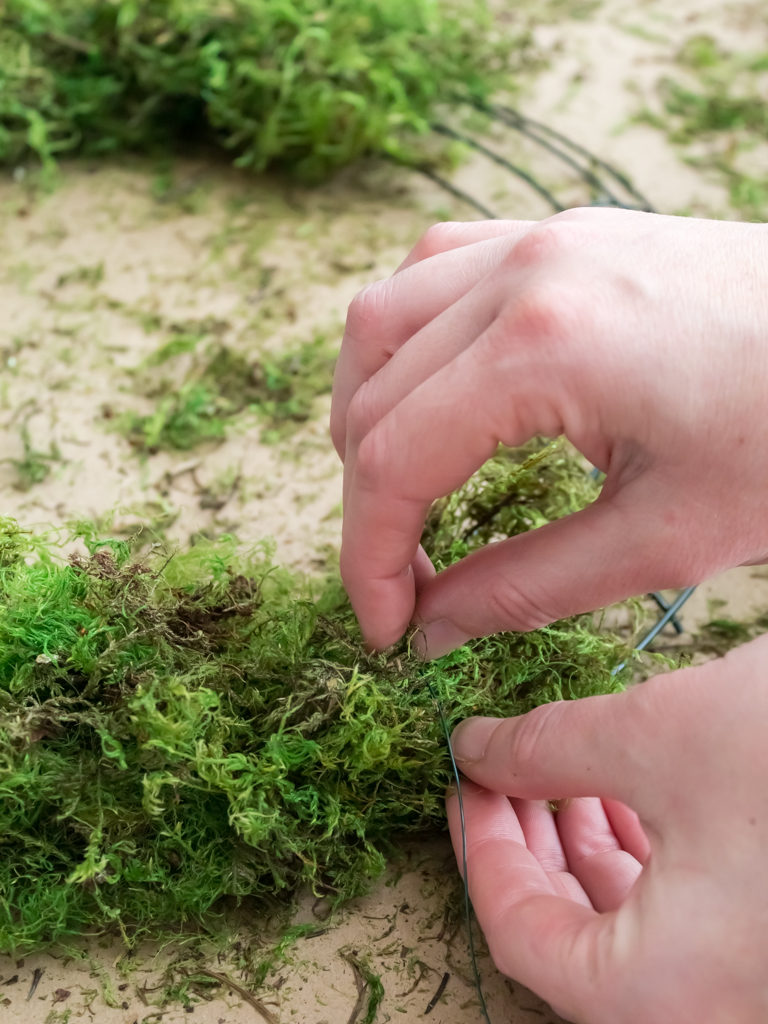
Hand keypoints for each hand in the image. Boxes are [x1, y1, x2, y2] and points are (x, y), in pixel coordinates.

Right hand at [331, 210, 767, 653]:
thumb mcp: (665, 538)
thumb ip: (525, 587)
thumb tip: (431, 629)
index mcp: (545, 346)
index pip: (394, 460)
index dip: (369, 557)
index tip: (386, 628)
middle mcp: (524, 271)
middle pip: (373, 393)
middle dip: (367, 502)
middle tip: (401, 579)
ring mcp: (542, 239)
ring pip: (383, 318)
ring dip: (368, 412)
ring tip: (394, 491)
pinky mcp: (564, 236)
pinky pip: (437, 270)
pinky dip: (408, 342)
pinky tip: (432, 391)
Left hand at [446, 636, 767, 1023]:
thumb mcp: (657, 737)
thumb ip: (547, 748)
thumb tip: (475, 748)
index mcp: (661, 992)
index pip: (521, 933)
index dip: (479, 849)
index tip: (464, 782)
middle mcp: (704, 1006)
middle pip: (573, 934)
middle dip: (530, 842)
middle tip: (505, 770)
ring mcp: (744, 977)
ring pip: (632, 925)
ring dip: (583, 844)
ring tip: (559, 770)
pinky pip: (687, 914)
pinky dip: (646, 853)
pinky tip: (630, 791)